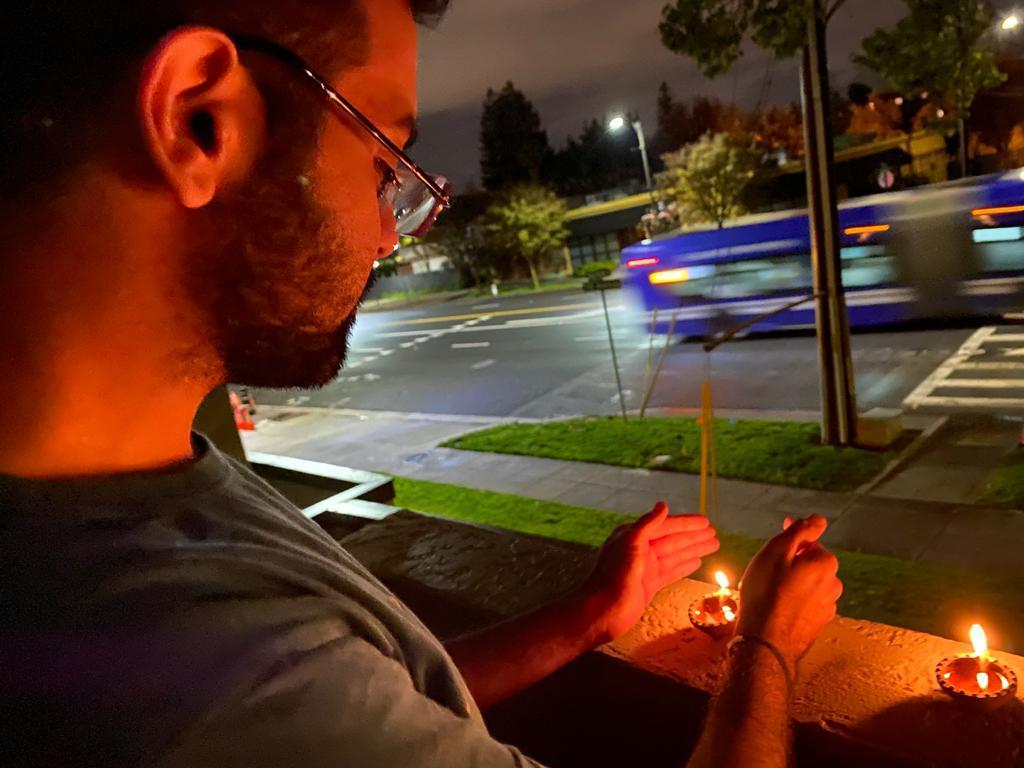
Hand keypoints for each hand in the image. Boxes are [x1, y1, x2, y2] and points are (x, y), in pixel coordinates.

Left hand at [585, 502, 719, 641]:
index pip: (666, 526)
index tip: (706, 521)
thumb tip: (662, 505)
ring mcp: (646, 568)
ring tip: (713, 545)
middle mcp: (640, 550)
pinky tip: (698, 562)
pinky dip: (685, 566)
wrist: (604, 610)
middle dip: (694, 536)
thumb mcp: (631, 543)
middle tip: (715, 533)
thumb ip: (647, 524)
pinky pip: (672, 571)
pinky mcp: (650, 584)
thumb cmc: (614, 575)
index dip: (686, 523)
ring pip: (675, 555)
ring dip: (694, 549)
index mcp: (633, 536)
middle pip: (673, 540)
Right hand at [737, 514, 842, 666]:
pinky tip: (774, 607)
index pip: (809, 542)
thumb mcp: (777, 551)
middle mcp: (833, 585)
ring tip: (768, 592)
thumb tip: (818, 519)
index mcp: (825, 563)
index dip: (789, 542)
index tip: (773, 546)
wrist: (765, 642)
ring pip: (807, 585)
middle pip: (809, 565)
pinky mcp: (817, 625)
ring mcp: (826, 607)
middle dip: (791, 564)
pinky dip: (792, 602)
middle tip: (766, 571)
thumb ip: (799, 531)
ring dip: (792, 584)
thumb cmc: (766, 593)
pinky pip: (804, 604)